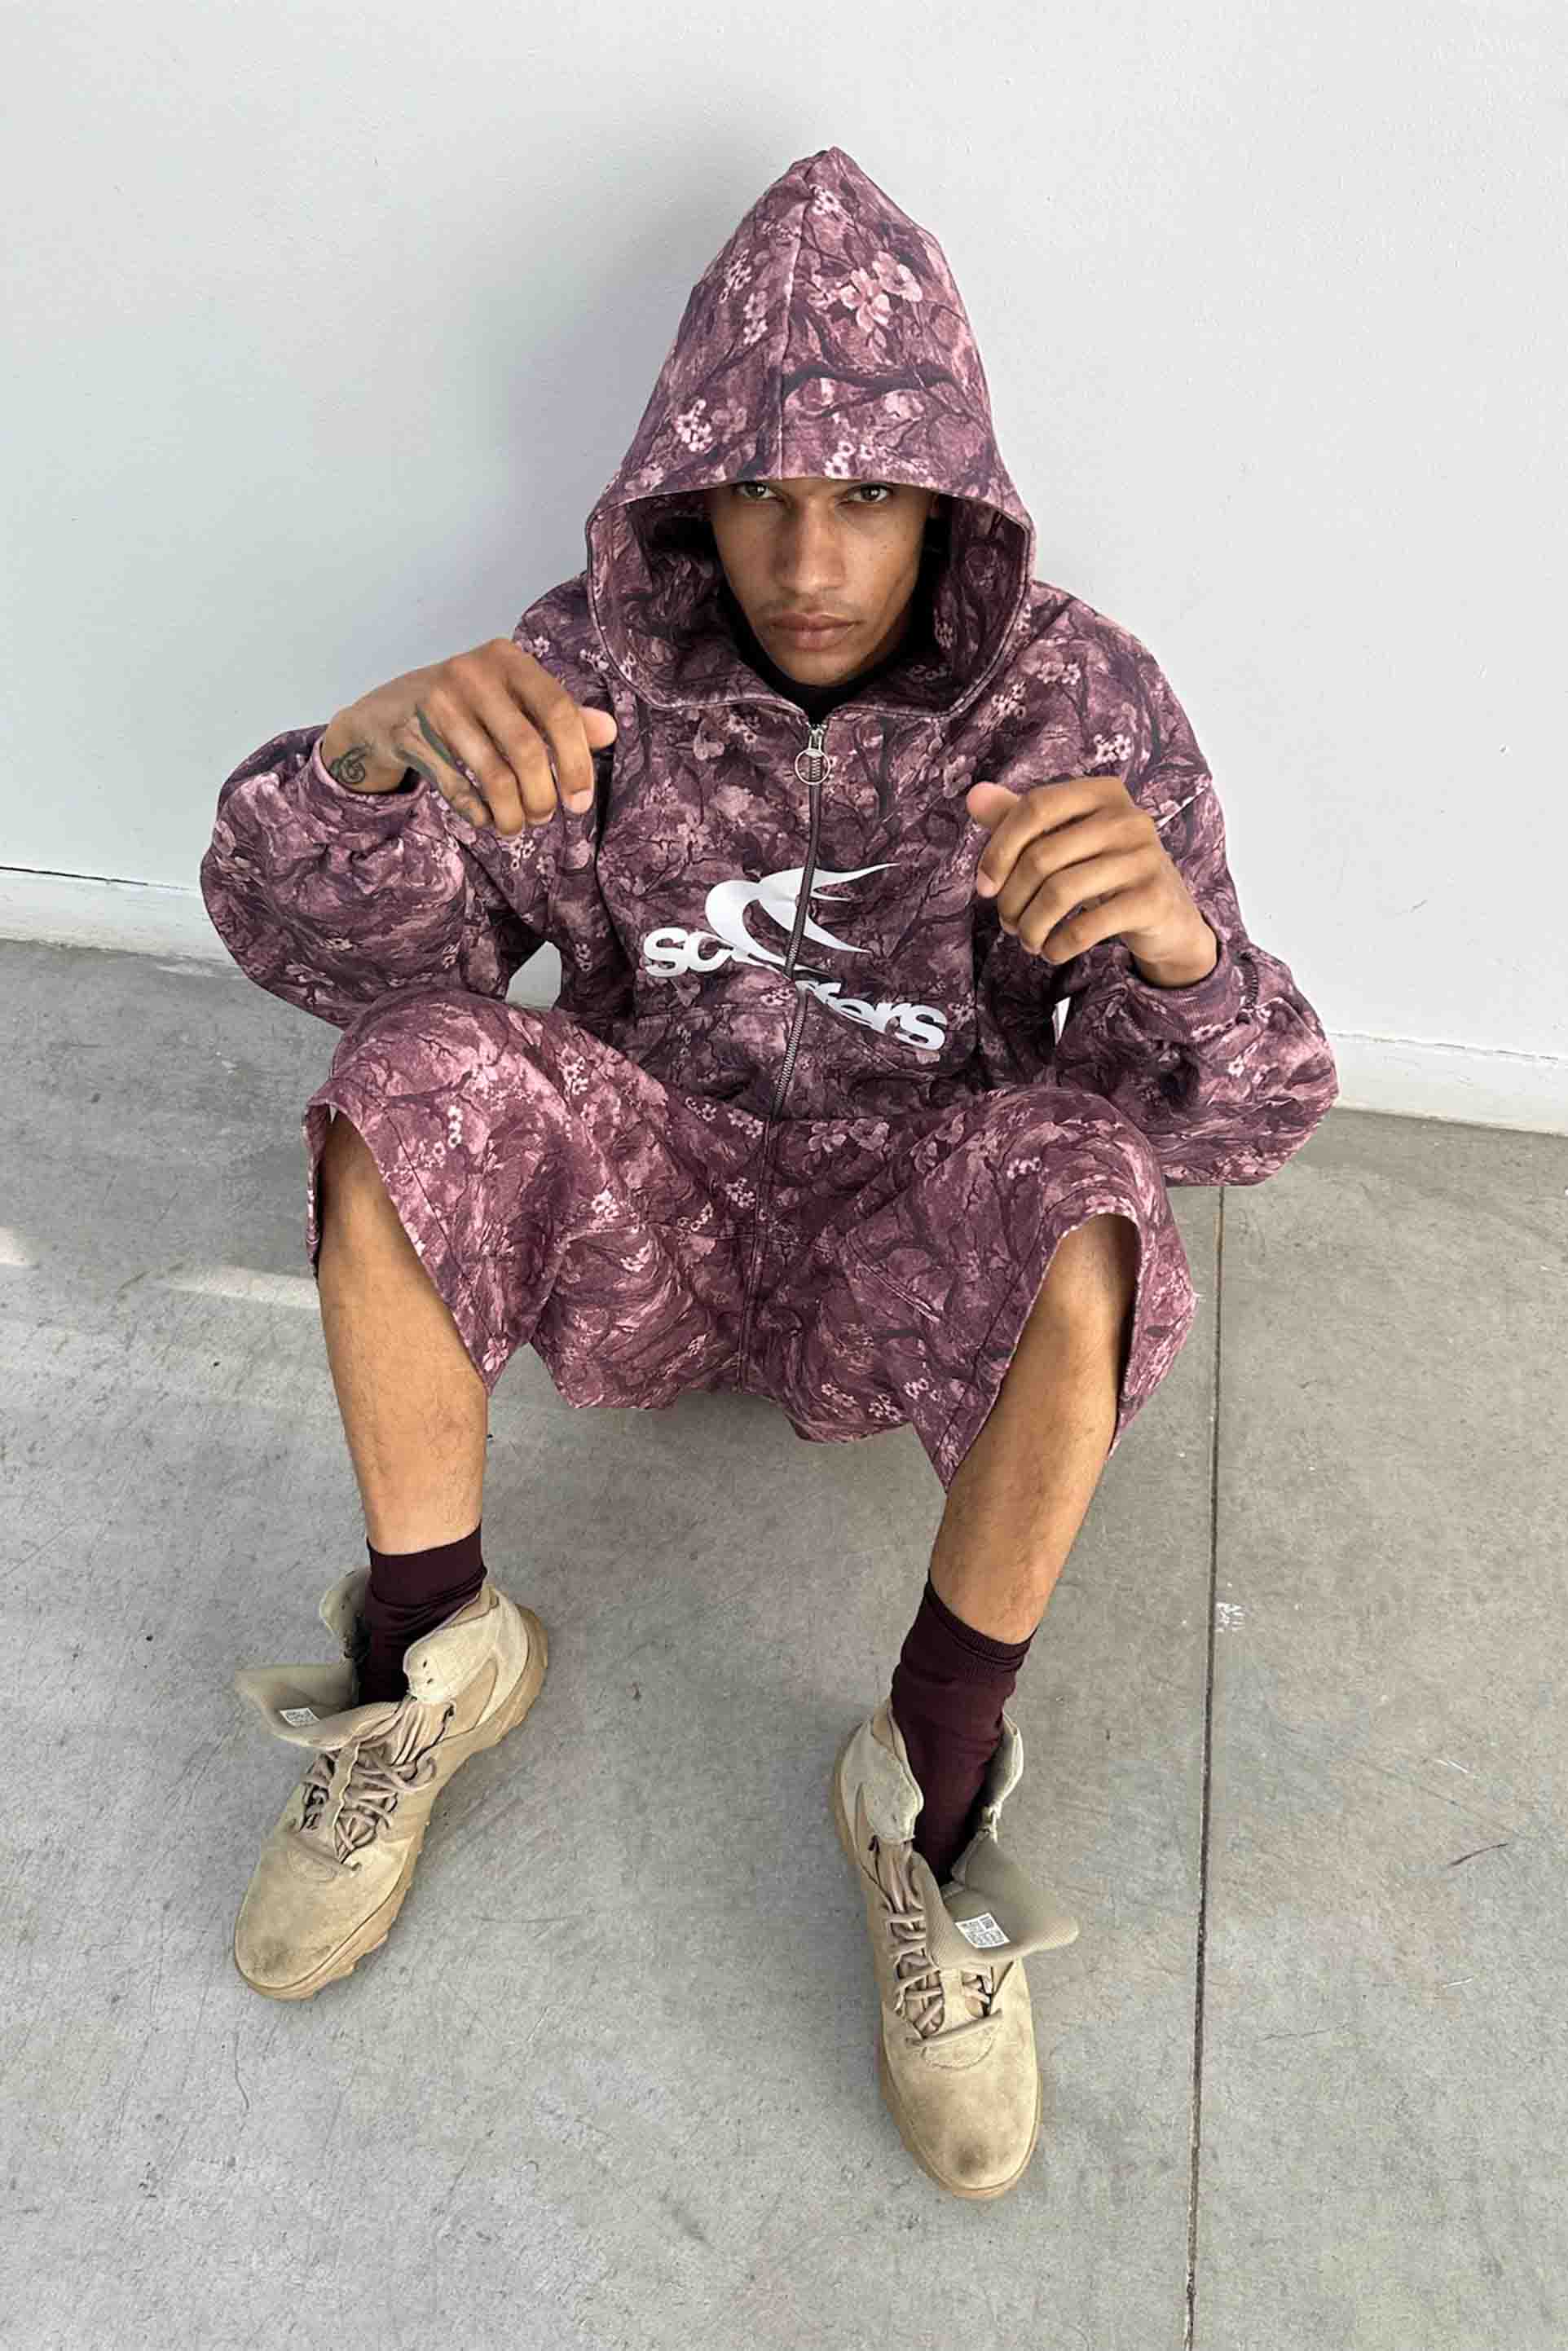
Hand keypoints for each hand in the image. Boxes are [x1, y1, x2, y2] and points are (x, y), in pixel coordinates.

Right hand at [321, 639, 617, 834]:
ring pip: (493, 776)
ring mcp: (436, 704)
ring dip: (512, 813)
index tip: (581, 800)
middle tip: (545, 815)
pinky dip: (479, 813)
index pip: (558, 710)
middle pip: (526, 749)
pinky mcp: (410, 735)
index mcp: (506, 659)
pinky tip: (487, 818)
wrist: (388, 709)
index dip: (577, 761)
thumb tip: (609, 731)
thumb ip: (559, 715)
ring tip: (518, 825)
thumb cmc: (467, 705)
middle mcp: (471, 674)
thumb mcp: (513, 698)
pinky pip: (458, 789)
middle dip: (542, 795)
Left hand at [967, 771, 1216, 979]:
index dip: (999, 849)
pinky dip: (1058, 946)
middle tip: (1007, 922)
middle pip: (1042, 856)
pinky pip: (1086, 926)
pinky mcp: (1153, 900)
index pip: (1035, 807)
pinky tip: (1051, 951)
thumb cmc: (1106, 871)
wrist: (1168, 916)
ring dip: (1031, 926)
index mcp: (1103, 793)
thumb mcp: (1066, 841)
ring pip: (1060, 892)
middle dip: (1012, 898)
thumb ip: (1021, 819)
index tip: (984, 886)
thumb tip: (975, 795)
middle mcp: (1129, 818)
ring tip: (1027, 940)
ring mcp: (1145, 858)